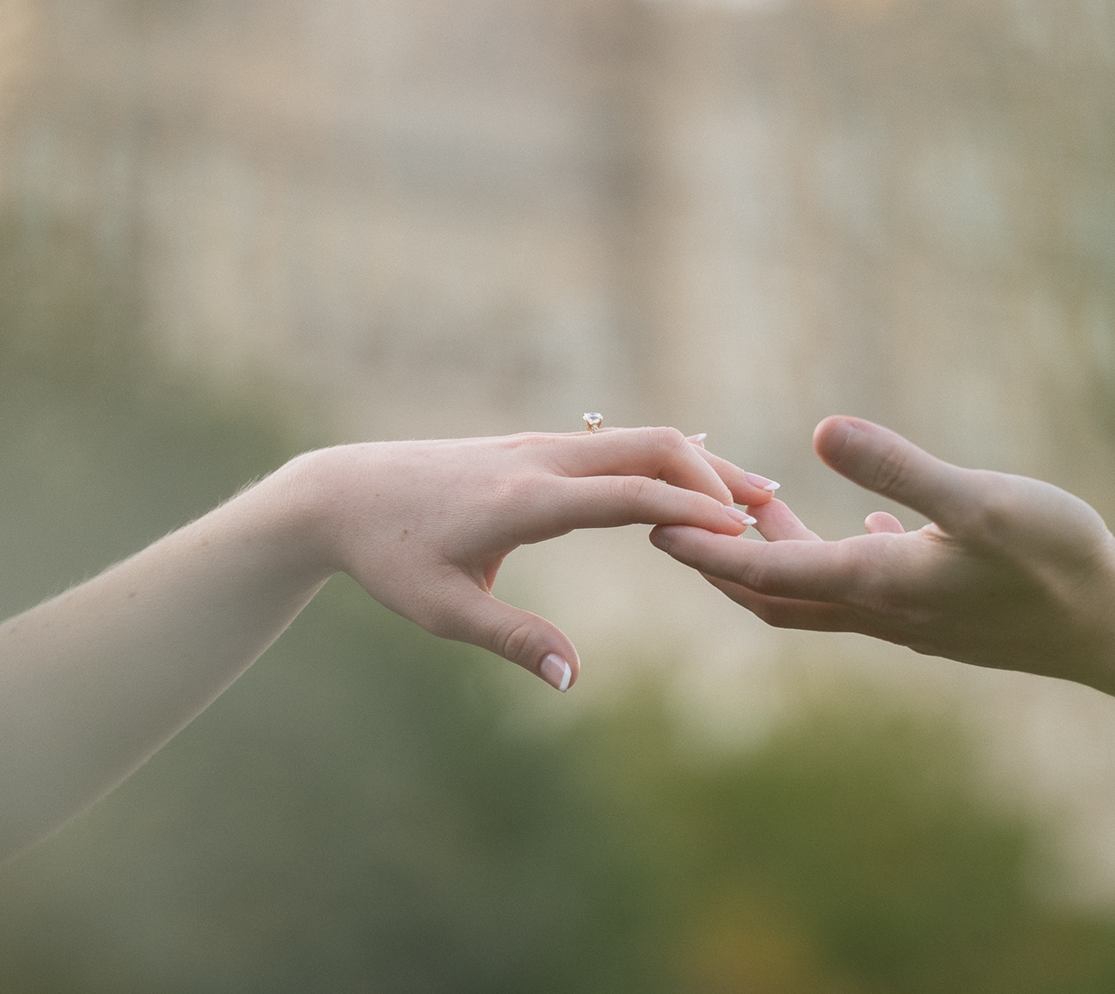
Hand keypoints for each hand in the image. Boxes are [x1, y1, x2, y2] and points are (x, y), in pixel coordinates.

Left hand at [279, 428, 774, 689]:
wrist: (341, 492)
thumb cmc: (388, 556)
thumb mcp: (439, 610)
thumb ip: (510, 639)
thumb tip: (572, 677)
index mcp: (524, 499)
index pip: (628, 493)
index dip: (692, 509)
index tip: (746, 531)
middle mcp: (540, 460)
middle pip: (651, 447)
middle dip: (716, 474)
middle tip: (773, 512)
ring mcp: (540, 446)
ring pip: (638, 439)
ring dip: (698, 463)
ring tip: (754, 498)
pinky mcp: (536, 449)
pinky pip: (616, 444)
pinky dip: (665, 460)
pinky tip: (692, 482)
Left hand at [652, 416, 1114, 689]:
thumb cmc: (1060, 563)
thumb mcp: (982, 502)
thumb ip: (900, 469)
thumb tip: (821, 429)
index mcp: (877, 582)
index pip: (766, 569)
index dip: (706, 547)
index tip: (652, 523)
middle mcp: (882, 609)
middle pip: (774, 593)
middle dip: (721, 559)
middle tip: (674, 517)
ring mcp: (912, 618)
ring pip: (819, 593)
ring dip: (776, 556)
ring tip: (753, 507)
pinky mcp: (942, 614)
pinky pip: (867, 591)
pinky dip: (839, 560)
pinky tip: (866, 529)